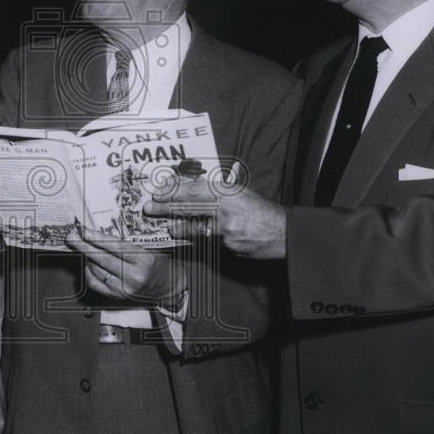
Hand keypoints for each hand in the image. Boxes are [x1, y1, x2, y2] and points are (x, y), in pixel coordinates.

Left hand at [65, 228, 186, 310]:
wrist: (170, 287)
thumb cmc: (159, 263)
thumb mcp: (149, 248)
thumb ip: (127, 243)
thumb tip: (100, 234)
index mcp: (144, 260)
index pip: (116, 247)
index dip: (98, 238)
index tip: (84, 230)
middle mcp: (134, 277)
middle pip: (103, 260)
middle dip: (84, 246)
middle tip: (71, 236)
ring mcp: (125, 289)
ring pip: (97, 272)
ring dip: (86, 258)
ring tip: (79, 246)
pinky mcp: (118, 298)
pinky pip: (97, 285)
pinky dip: (89, 273)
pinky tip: (87, 263)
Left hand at [144, 184, 287, 259]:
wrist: (283, 232)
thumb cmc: (260, 211)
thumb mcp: (239, 193)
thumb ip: (215, 192)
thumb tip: (185, 188)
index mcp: (228, 190)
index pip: (195, 188)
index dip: (174, 190)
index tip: (159, 190)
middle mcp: (226, 206)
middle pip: (190, 205)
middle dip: (166, 207)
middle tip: (150, 208)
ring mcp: (227, 228)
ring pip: (194, 226)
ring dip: (177, 226)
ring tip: (167, 227)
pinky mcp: (229, 246)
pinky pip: (209, 241)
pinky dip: (199, 239)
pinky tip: (189, 238)